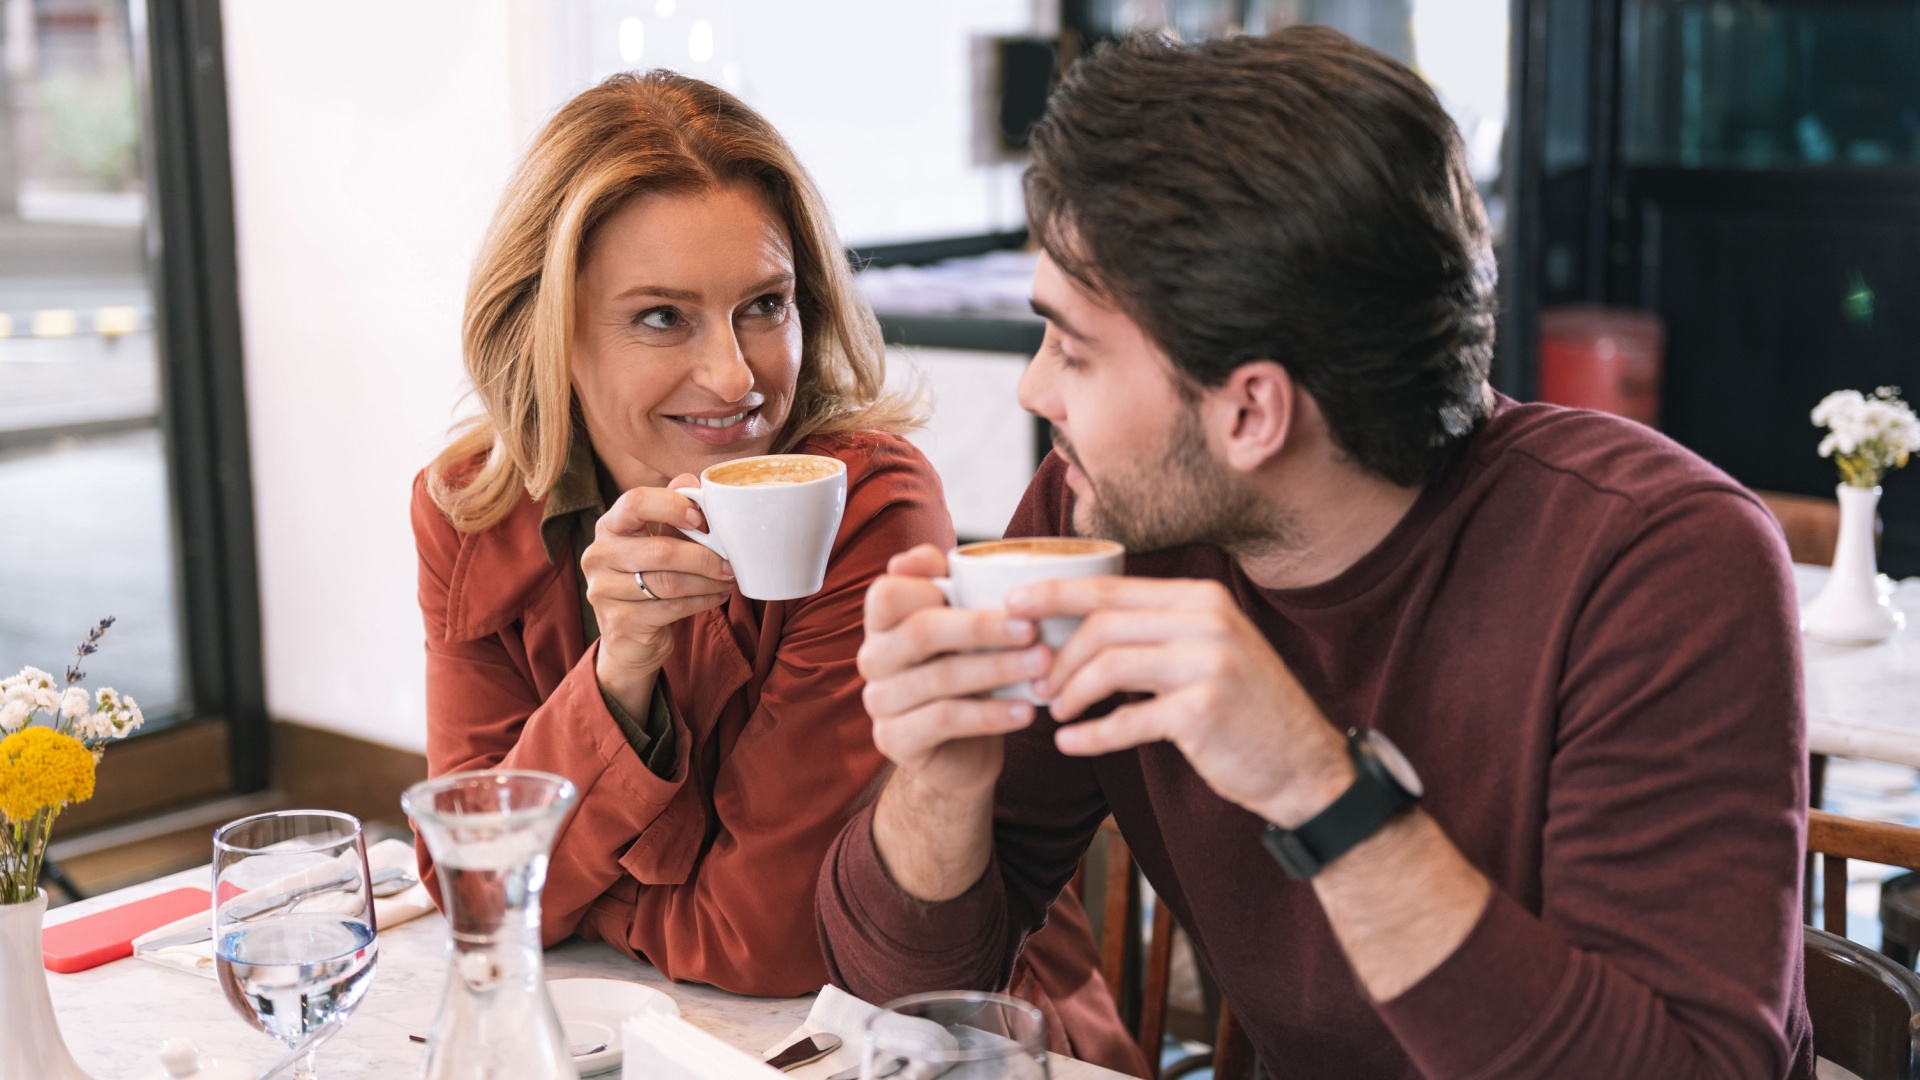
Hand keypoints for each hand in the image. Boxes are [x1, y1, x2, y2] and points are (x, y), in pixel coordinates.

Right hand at [581, 473, 734, 711]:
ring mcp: (604, 591)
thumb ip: (671, 514)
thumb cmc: (648, 579)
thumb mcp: (657, 542)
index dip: (672, 506)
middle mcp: (599, 556)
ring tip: (728, 579)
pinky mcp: (620, 622)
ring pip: (669, 583)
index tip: (702, 519)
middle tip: (731, 562)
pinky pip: (671, 608)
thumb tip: (692, 480)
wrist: (630, 637)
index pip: (635, 502)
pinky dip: (702, 601)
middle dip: (703, 556)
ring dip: (707, 581)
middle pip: (660, 550)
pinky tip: (717, 596)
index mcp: (608, 526)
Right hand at [855, 544, 1046, 798]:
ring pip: (940, 677)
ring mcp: (879, 701)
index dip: (932, 586)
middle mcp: (873, 658)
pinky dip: (990, 715)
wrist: (966, 751)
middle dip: (982, 627)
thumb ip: (948, 584)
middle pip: (921, 631)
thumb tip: (919, 556)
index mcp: (883, 623)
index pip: (889, 592)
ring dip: (997, 669)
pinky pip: (945, 720)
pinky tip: (1026, 711)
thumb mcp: (964, 626)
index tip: (989, 592)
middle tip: (1033, 628)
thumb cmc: (968, 674)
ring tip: (1043, 665)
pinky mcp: (893, 740)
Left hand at [1012, 577, 1353, 826]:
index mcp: (1202, 598)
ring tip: (1055, 712)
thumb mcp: (1209, 651)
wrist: (1306, 766)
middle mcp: (1207, 621)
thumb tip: (1078, 627)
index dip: (1053, 595)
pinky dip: (1091, 735)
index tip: (1011, 608)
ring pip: (1108, 665)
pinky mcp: (1204, 712)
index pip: (1110, 587)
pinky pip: (1127, 720)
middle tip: (1037, 681)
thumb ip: (1156, 631)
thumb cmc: (1246, 711)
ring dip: (1070, 691)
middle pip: (1102, 624)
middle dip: (1057, 654)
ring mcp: (1208, 664)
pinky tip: (1071, 745)